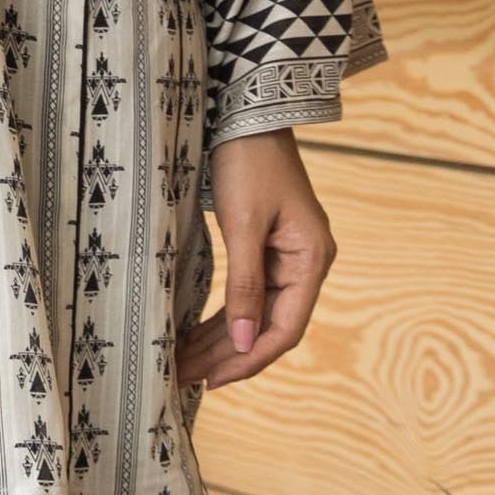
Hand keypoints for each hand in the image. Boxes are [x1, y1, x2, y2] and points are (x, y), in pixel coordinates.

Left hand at [176, 127, 336, 392]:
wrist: (247, 114)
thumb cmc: (249, 163)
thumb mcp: (244, 225)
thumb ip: (245, 286)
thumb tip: (242, 342)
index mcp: (310, 261)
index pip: (284, 329)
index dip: (249, 359)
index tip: (212, 380)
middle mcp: (304, 265)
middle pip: (267, 327)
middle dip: (226, 355)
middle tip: (184, 376)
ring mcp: (286, 259)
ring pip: (253, 315)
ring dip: (220, 341)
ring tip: (184, 363)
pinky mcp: (266, 249)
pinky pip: (246, 295)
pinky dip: (222, 317)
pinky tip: (195, 336)